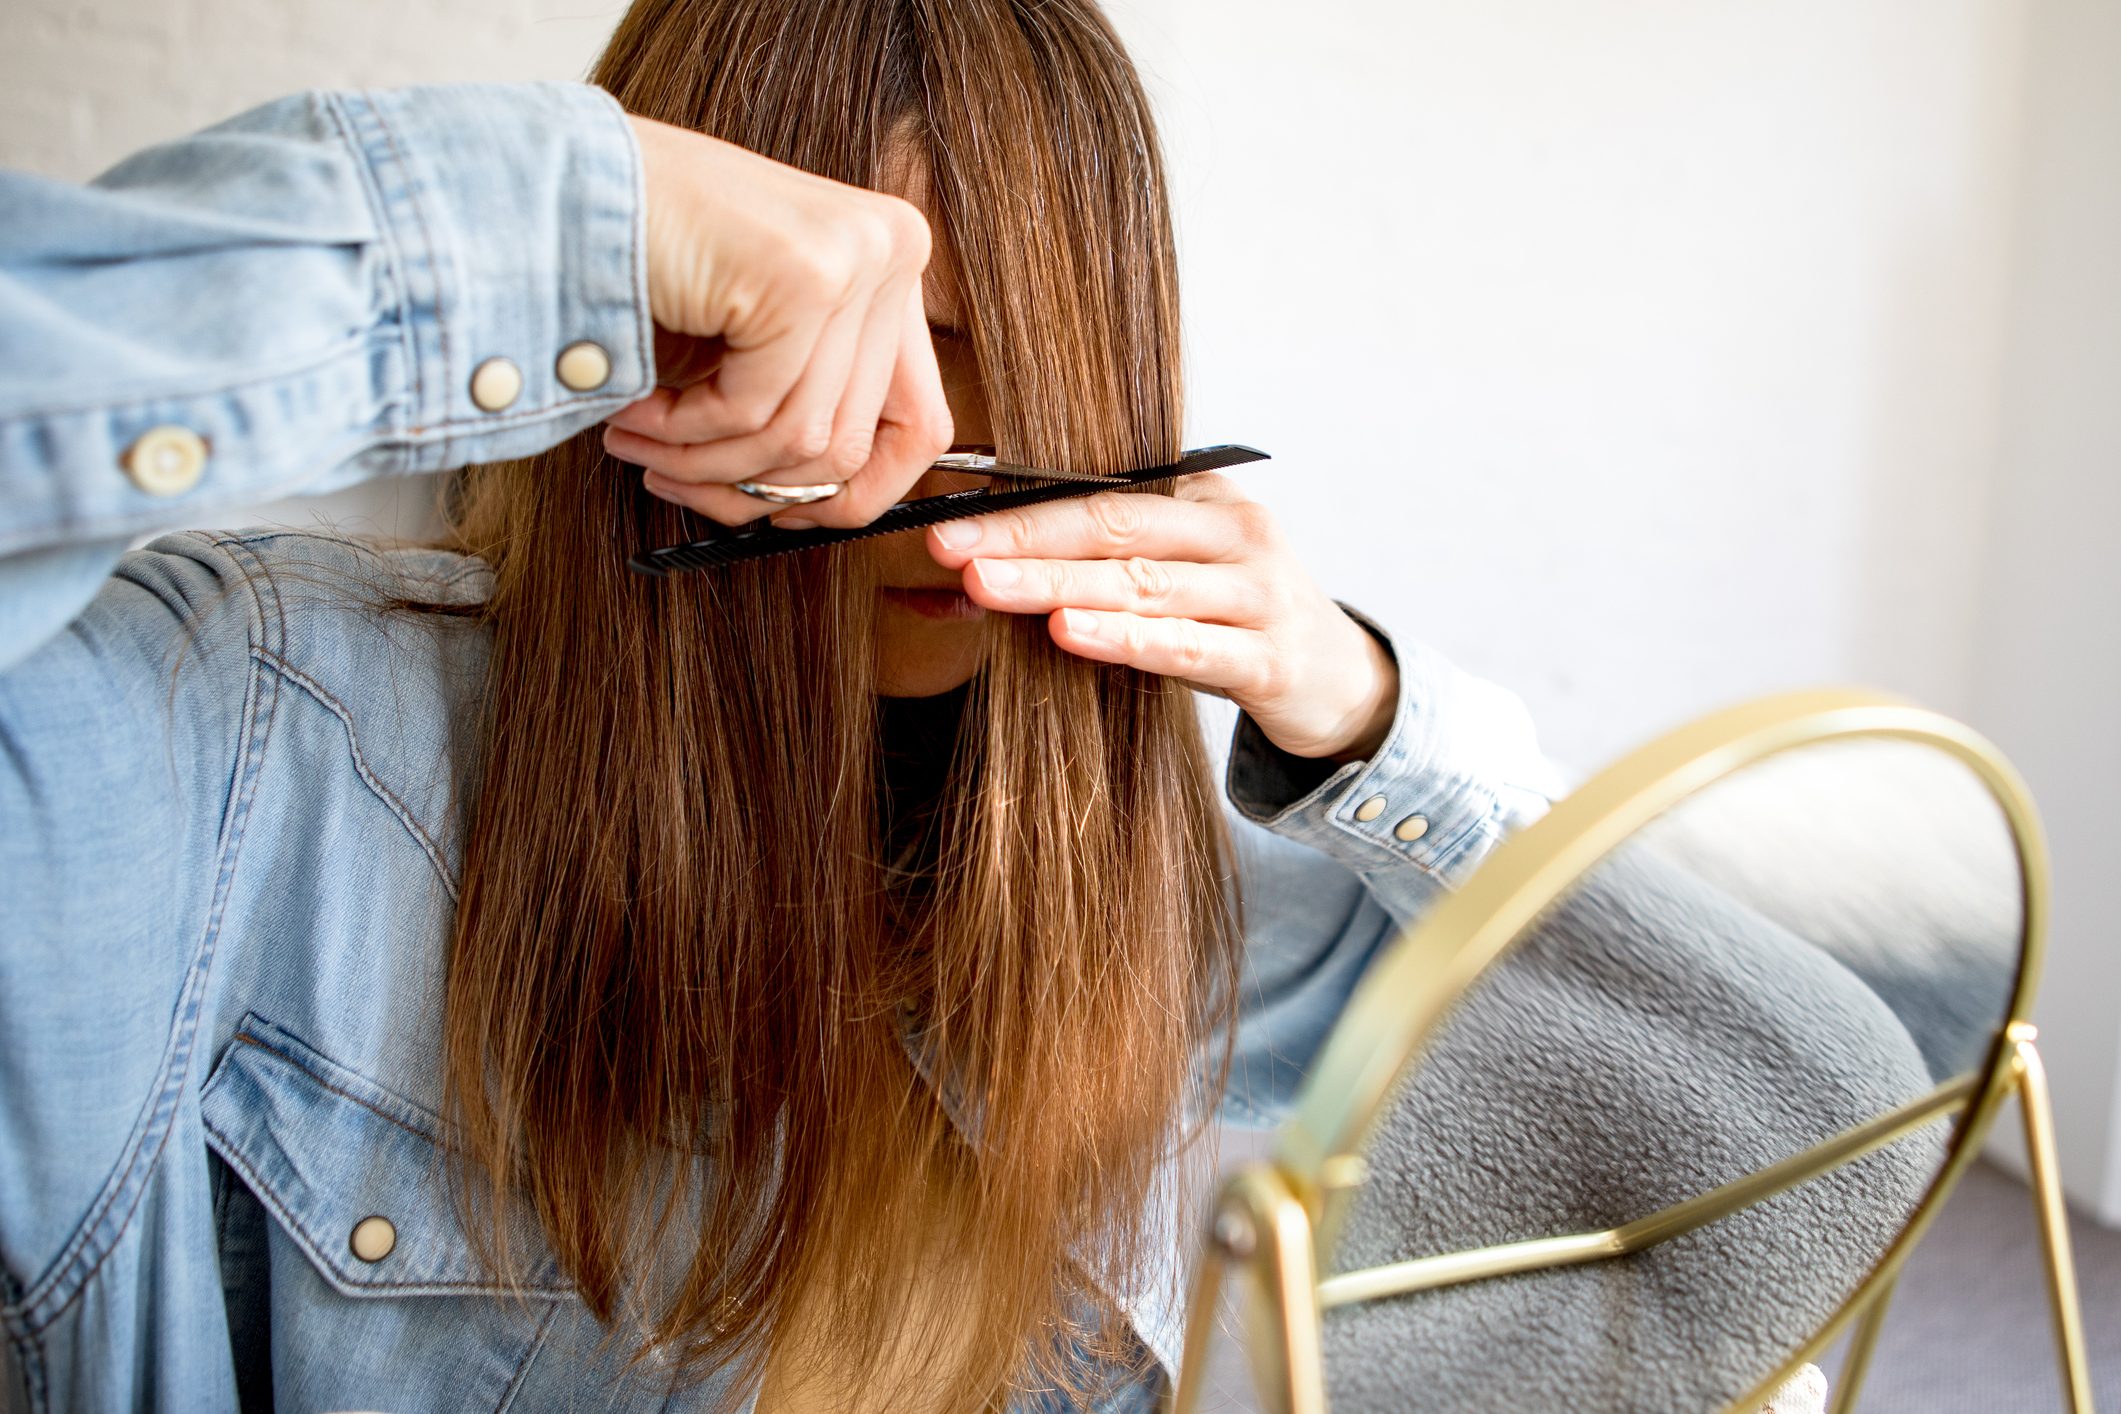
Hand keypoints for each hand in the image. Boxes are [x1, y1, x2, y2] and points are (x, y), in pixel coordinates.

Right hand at [601, 116, 953, 526]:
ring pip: (801, 441)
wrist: (554, 181)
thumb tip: (835, 506)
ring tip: (640, 444)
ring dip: (705, 463)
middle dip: (753, 489)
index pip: (920, 426)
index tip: (776, 514)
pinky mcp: (805, 275)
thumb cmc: (650, 260)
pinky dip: (683, 430)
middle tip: (674, 480)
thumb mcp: (758, 341)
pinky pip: (754, 412)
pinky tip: (635, 408)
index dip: (851, 495)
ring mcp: (857, 256)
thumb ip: (813, 403)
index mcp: (895, 262)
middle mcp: (895, 249)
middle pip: (855, 446)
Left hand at [924, 475, 1399, 761]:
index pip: (1100, 491)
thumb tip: (948, 588)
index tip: (948, 520)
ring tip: (988, 584)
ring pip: (1143, 582)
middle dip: (1024, 536)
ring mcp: (1258, 591)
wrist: (1339, 681)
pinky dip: (1124, 637)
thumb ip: (1079, 576)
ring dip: (1057, 582)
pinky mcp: (1269, 657)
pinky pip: (1187, 645)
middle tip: (950, 545)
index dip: (1020, 505)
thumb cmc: (1230, 624)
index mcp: (1203, 495)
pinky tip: (1067, 631)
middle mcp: (1235, 530)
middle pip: (1115, 525)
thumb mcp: (1167, 585)